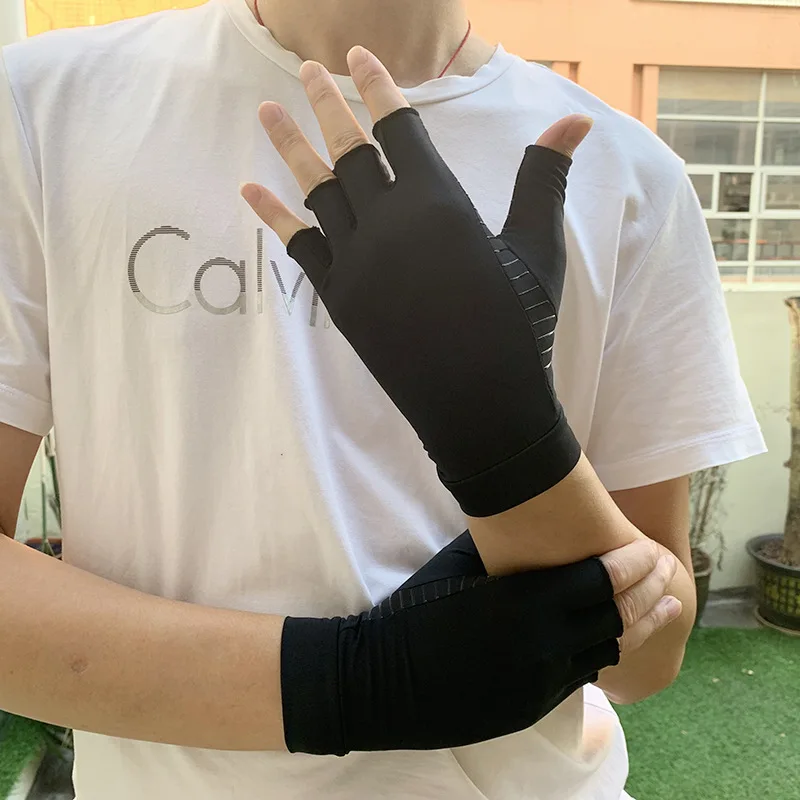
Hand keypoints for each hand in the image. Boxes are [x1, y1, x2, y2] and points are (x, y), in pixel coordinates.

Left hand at [242, 48, 592, 517]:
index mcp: (438, 203)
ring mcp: (356, 263)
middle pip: (350, 149)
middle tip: (309, 68)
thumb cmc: (518, 325)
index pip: (400, 127)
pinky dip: (273, 216)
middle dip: (329, 103)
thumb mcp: (536, 248)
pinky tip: (249, 189)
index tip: (359, 55)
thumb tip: (575, 119)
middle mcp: (388, 223)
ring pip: (317, 190)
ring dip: (290, 146)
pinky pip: (298, 247)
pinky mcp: (339, 299)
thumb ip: (542, 179)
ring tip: (266, 111)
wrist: (480, 403)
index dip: (379, 86)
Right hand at [280, 533, 680, 755]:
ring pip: (606, 654)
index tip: (649, 549)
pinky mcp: (530, 707)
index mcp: (523, 604)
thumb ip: (508, 555)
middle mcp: (542, 646)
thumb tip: (537, 531)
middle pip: (613, 619)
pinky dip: (603, 654)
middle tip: (668, 575)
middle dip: (647, 595)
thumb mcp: (462, 567)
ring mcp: (539, 683)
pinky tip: (617, 641)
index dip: (629, 565)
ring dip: (638, 629)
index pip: (597, 581)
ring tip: (666, 609)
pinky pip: (580, 678)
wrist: (382, 679)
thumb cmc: (416, 609)